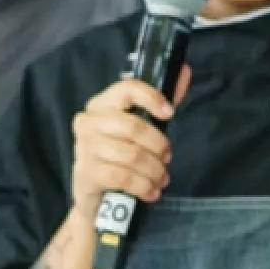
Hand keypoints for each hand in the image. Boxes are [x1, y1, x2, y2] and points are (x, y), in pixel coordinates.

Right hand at [68, 65, 191, 221]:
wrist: (96, 197)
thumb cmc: (120, 155)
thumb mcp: (140, 127)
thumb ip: (161, 101)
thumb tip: (185, 71)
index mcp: (101, 104)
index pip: (126, 88)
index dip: (151, 97)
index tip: (170, 112)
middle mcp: (88, 122)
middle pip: (133, 127)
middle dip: (158, 145)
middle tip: (167, 158)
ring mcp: (84, 148)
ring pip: (131, 155)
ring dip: (154, 170)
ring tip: (161, 178)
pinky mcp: (86, 173)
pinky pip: (123, 177)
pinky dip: (143, 186)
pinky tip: (151, 191)